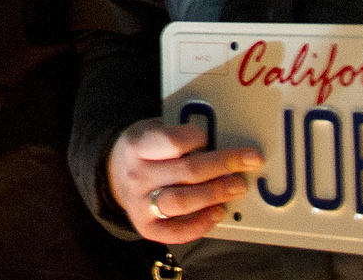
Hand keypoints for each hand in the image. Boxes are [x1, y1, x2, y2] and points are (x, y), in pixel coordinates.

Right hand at [106, 119, 263, 243]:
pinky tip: (218, 212)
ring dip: (216, 194)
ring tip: (238, 187)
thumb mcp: (152, 131)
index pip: (172, 141)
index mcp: (137, 145)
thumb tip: (221, 142)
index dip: (198, 138)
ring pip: (183, 201)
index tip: (212, 137)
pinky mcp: (147, 227)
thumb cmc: (145, 150)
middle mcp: (137, 175)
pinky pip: (176, 232)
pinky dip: (201, 224)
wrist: (113, 174)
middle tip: (249, 162)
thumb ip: (178, 136)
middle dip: (224, 166)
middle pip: (187, 171)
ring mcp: (140, 203)